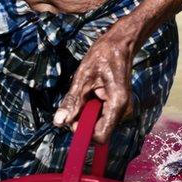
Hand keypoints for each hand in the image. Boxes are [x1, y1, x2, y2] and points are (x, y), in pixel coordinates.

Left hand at [53, 22, 135, 142]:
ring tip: (88, 91)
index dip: (84, 131)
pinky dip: (92, 108)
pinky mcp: (117, 106)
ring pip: (98, 123)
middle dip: (83, 120)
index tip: (74, 116)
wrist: (120, 44)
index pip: (100, 136)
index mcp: (117, 104)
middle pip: (98, 131)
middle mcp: (122, 111)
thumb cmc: (104, 55)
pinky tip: (92, 92)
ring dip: (87, 113)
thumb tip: (59, 122)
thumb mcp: (83, 77)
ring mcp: (121, 109)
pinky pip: (101, 116)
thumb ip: (72, 102)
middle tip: (80, 98)